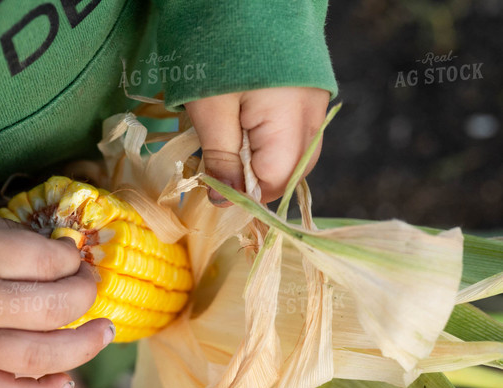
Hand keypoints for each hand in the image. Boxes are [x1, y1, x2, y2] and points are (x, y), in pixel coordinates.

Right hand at [0, 207, 113, 387]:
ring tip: (104, 332)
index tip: (72, 255)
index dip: (72, 258)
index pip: (50, 261)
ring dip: (83, 346)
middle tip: (91, 288)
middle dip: (86, 295)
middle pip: (55, 308)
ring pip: (42, 355)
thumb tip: (66, 256)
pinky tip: (65, 382)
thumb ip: (14, 240)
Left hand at [185, 87, 330, 203]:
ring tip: (226, 143)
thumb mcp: (210, 111)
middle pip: (287, 173)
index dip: (241, 194)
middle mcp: (312, 119)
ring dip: (258, 161)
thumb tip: (224, 200)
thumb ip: (221, 160)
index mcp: (291, 125)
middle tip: (215, 164)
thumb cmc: (220, 50)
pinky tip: (242, 129)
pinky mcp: (307, 93)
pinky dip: (267, 141)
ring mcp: (314, 105)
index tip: (211, 187)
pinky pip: (292, 132)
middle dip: (251, 179)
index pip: (272, 184)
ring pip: (291, 155)